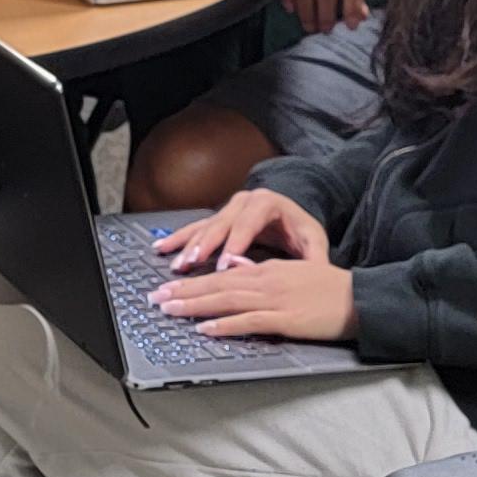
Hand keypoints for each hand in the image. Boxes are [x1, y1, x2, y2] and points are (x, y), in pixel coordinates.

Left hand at [150, 251, 357, 343]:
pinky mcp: (285, 318)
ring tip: (169, 310)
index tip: (169, 286)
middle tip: (155, 298)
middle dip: (183, 291)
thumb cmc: (329, 289)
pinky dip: (224, 325)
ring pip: (225, 300)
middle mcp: (266, 280)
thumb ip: (265, 272)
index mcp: (267, 270)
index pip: (222, 276)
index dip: (193, 281)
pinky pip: (248, 321)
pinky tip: (206, 329)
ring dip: (194, 306)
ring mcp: (275, 299)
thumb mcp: (294, 273)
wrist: (359, 298)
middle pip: (216, 286)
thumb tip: (239, 271)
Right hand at [151, 189, 330, 271]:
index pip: (249, 224)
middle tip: (191, 266)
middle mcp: (243, 202)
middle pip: (221, 224)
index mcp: (268, 203)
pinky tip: (162, 249)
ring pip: (204, 228)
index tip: (224, 264)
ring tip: (177, 266)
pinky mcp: (217, 219)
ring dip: (188, 247)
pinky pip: (194, 228)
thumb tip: (312, 274)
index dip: (235, 244)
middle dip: (204, 247)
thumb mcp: (313, 241)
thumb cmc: (301, 230)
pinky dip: (179, 239)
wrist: (292, 215)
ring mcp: (227, 209)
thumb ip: (314, 258)